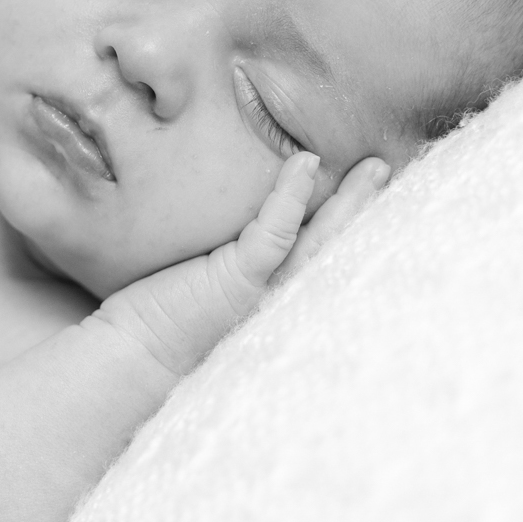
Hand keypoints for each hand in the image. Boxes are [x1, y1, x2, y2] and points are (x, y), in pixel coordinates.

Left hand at [96, 152, 390, 377]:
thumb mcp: (209, 283)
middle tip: (389, 170)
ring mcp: (264, 290)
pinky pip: (274, 232)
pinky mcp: (238, 280)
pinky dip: (291, 196)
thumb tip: (232, 219)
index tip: (374, 192)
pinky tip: (306, 163)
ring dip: (350, 202)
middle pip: (336, 248)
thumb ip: (236, 258)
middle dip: (367, 211)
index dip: (350, 224)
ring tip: (375, 167)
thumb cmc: (163, 320)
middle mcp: (283, 299)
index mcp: (280, 299)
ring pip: (320, 240)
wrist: (133, 357)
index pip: (324, 255)